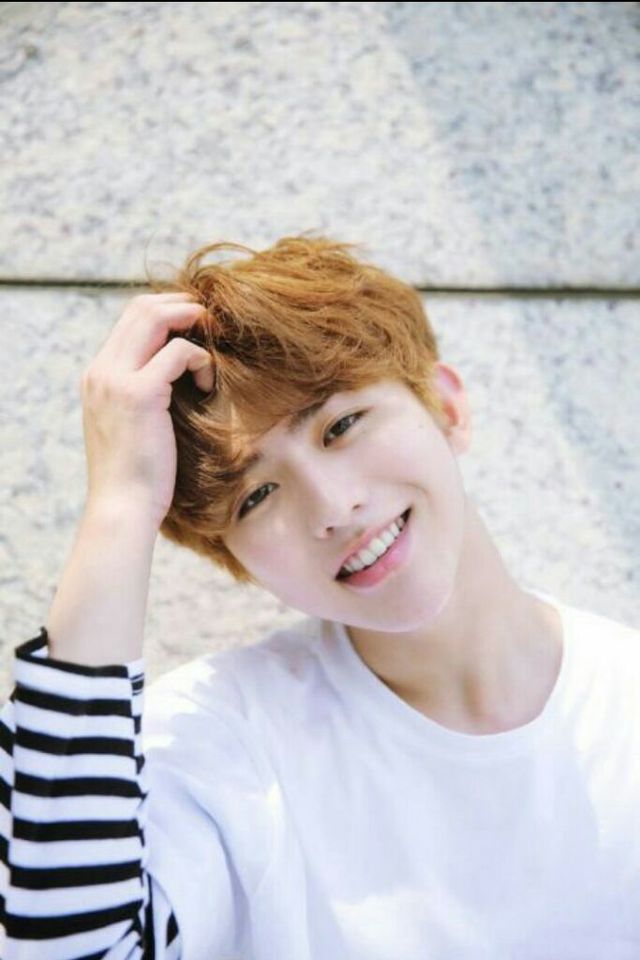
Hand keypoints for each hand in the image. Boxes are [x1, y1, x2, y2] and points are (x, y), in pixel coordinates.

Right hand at [80, 292, 213, 529]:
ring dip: (192, 324)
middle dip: (182, 306)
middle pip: (141, 307)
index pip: (130, 318)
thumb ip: (144, 394)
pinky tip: (209, 386)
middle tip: (212, 323)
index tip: (197, 326)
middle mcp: (101, 371)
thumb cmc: (138, 475)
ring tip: (213, 346)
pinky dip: (201, 361)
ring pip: (155, 317)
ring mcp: (115, 380)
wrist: (123, 508)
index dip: (168, 311)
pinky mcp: (139, 394)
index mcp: (97, 376)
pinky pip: (179, 352)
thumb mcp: (133, 425)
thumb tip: (178, 374)